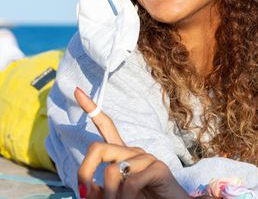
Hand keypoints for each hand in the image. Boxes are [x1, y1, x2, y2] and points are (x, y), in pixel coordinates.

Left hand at [74, 87, 192, 198]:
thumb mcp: (113, 196)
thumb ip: (98, 190)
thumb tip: (87, 187)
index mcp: (122, 155)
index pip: (106, 126)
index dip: (92, 109)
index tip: (77, 91)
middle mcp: (133, 151)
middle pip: (98, 148)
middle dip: (84, 173)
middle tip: (84, 195)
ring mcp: (147, 158)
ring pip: (111, 171)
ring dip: (109, 197)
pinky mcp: (158, 168)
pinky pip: (130, 183)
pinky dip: (125, 198)